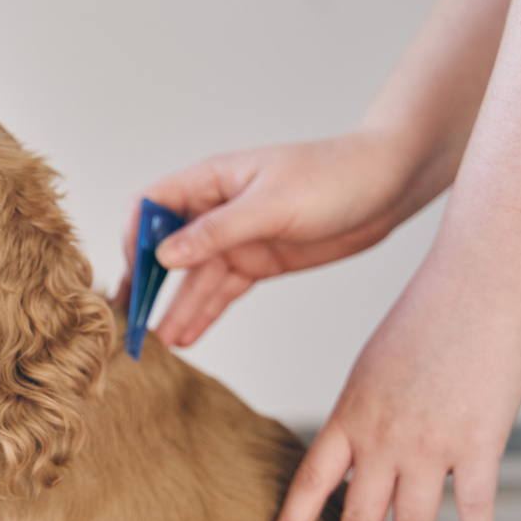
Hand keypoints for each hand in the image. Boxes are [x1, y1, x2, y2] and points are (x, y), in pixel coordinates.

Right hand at [116, 130, 439, 345]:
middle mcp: (216, 210)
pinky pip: (221, 292)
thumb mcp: (271, 203)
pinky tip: (186, 336)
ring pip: (194, 279)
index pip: (151, 206)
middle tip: (133, 319)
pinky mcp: (258, 263)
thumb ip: (216, 232)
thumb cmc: (333, 176)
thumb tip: (165, 255)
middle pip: (166, 248)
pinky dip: (203, 314)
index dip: (136, 238)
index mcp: (210, 181)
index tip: (136, 272)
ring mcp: (236, 239)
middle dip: (148, 283)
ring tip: (157, 343)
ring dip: (175, 308)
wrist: (387, 187)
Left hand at [264, 254, 520, 520]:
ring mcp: (430, 443)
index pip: (309, 483)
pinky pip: (476, 504)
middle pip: (356, 517)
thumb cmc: (423, 316)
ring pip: (414, 520)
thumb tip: (361, 441)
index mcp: (350, 415)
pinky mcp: (479, 442)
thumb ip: (365, 410)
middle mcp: (382, 438)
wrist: (472, 287)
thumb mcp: (373, 365)